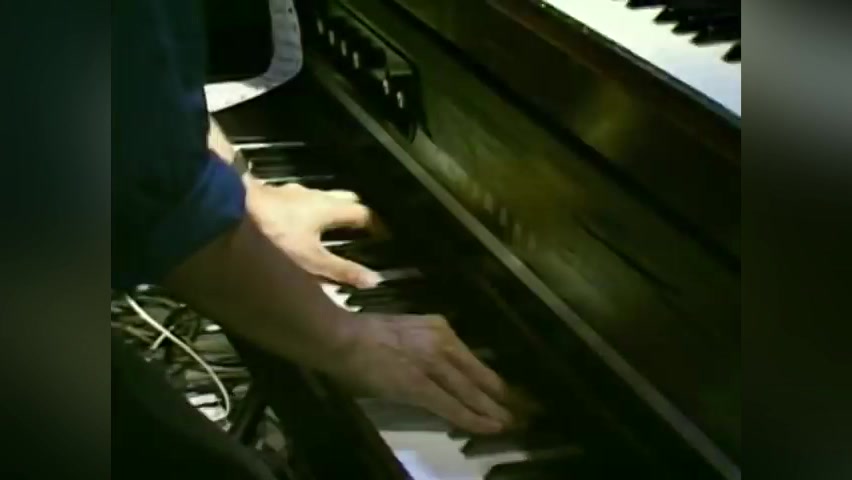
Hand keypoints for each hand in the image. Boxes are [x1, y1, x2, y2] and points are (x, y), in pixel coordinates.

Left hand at [245, 179, 382, 287]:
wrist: (221, 213)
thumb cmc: (273, 238)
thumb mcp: (311, 262)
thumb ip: (341, 271)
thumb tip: (374, 279)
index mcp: (327, 208)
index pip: (362, 212)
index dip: (377, 225)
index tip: (386, 236)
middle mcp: (311, 196)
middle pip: (342, 200)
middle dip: (353, 213)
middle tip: (361, 230)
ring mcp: (287, 195)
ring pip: (317, 200)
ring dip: (327, 213)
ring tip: (329, 231)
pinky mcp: (267, 198)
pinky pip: (295, 205)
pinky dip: (304, 215)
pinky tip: (294, 228)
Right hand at [330, 314, 528, 433]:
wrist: (341, 337)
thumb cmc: (363, 335)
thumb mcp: (405, 331)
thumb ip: (426, 347)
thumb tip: (441, 370)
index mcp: (439, 328)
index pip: (474, 359)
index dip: (493, 380)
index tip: (509, 393)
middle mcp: (442, 342)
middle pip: (479, 375)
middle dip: (502, 396)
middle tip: (525, 411)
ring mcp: (432, 364)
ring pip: (470, 392)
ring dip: (492, 411)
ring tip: (510, 424)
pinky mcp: (419, 385)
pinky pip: (452, 405)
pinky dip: (472, 418)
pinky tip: (489, 427)